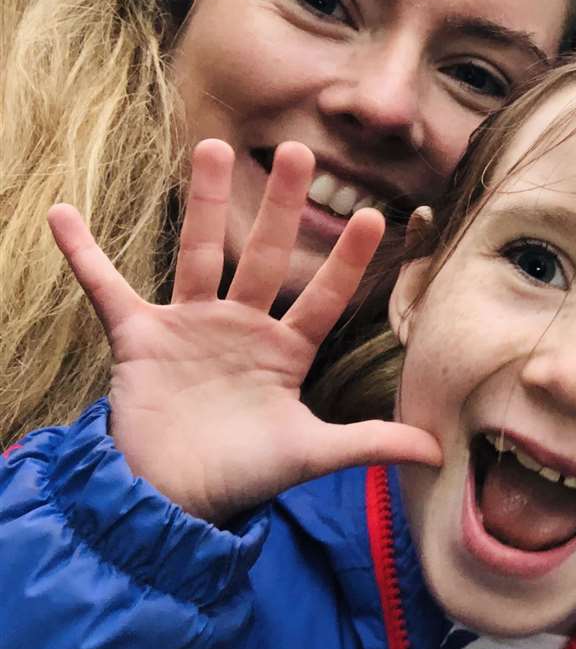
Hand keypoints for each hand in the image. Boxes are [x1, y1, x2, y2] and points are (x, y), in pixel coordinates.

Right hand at [47, 139, 440, 522]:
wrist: (168, 502)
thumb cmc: (243, 478)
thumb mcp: (312, 454)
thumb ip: (372, 443)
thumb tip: (440, 453)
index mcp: (285, 351)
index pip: (325, 296)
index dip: (348, 260)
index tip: (375, 215)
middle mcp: (241, 328)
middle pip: (266, 255)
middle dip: (283, 205)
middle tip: (299, 151)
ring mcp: (188, 327)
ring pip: (199, 252)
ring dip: (203, 202)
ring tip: (211, 145)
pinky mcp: (137, 338)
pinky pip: (106, 287)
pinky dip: (84, 254)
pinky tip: (62, 213)